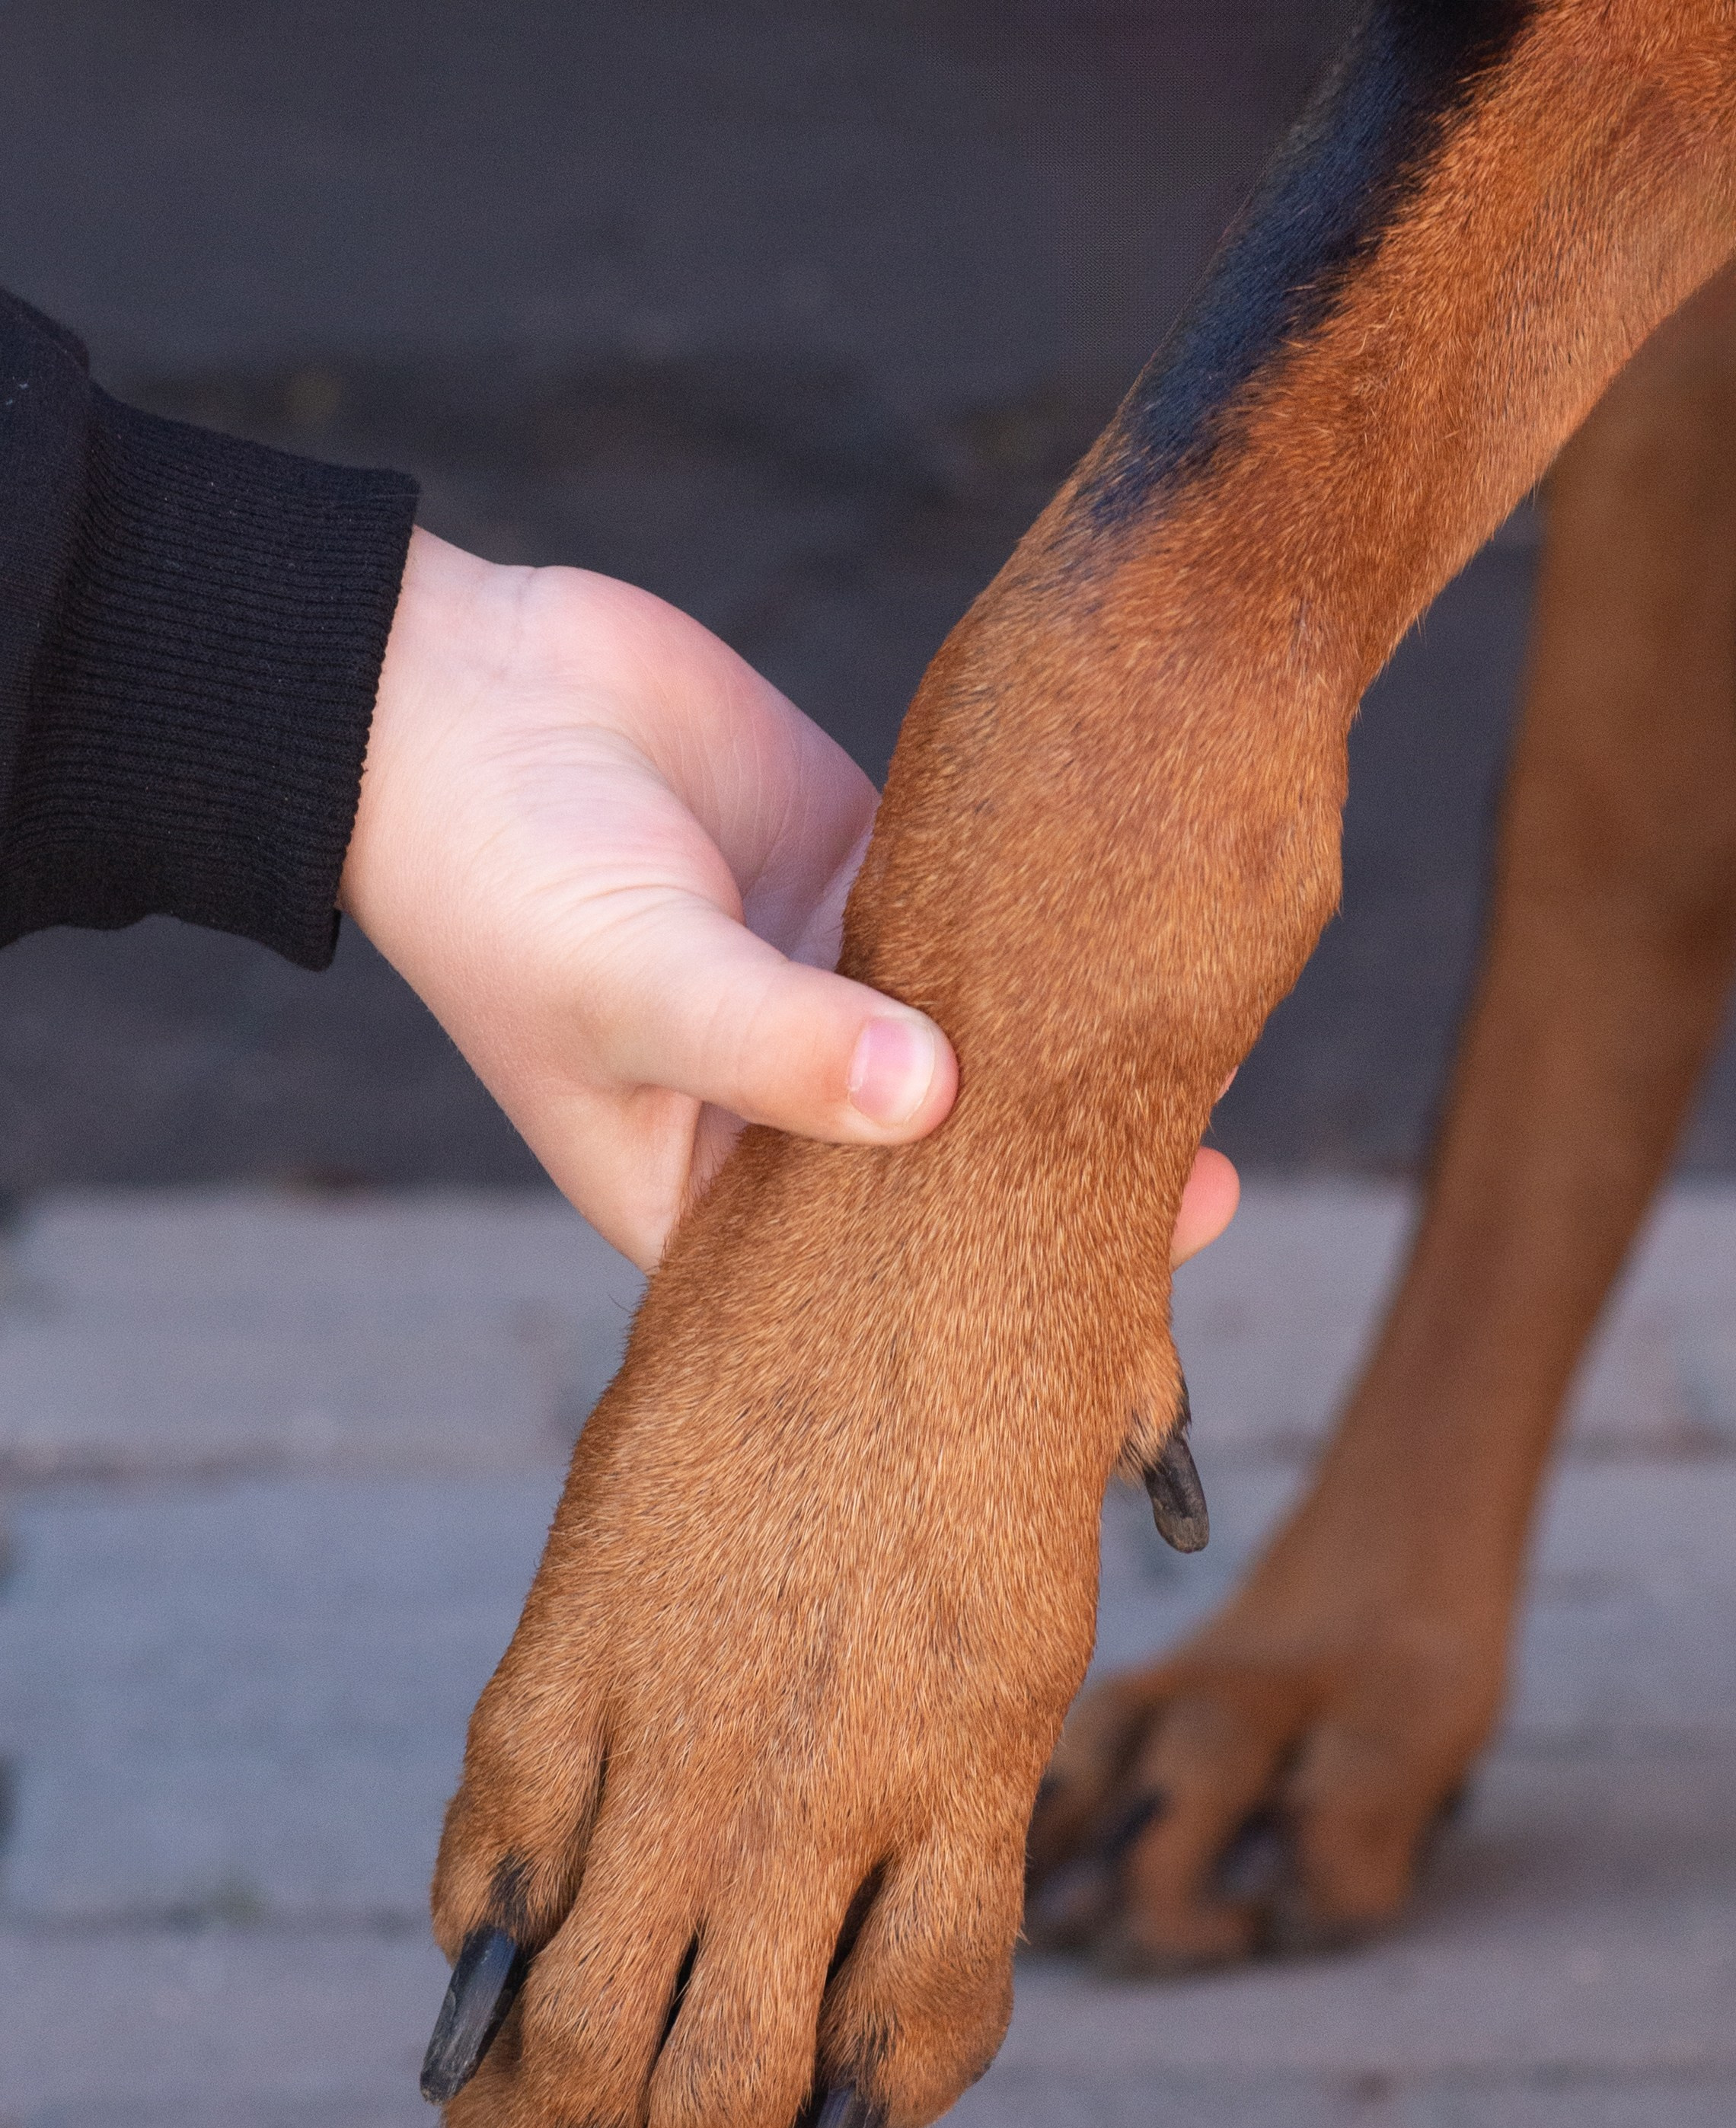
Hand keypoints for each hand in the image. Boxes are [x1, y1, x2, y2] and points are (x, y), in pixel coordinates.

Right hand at [342, 532, 1238, 1268]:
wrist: (453, 691)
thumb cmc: (496, 876)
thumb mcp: (626, 983)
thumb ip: (778, 1043)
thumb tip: (934, 1096)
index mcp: (705, 1190)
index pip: (861, 1282)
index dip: (977, 1296)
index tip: (1106, 1304)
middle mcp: (782, 1107)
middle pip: (945, 1172)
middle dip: (1056, 1178)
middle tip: (1199, 1188)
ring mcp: (832, 990)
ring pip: (978, 1043)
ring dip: (1068, 1052)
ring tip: (1200, 1077)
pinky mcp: (863, 878)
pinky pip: (978, 920)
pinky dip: (1047, 929)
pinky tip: (1147, 942)